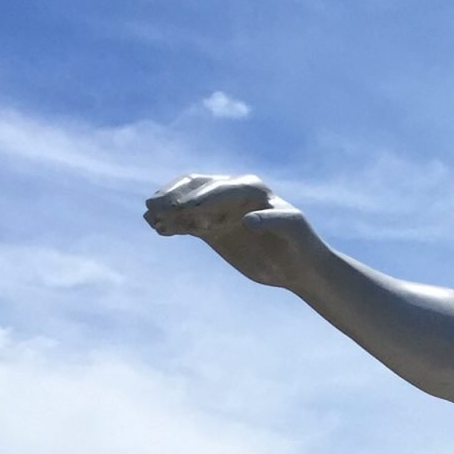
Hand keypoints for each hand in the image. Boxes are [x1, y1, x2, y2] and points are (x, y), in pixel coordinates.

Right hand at [143, 174, 314, 287]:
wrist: (299, 265)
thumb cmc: (302, 245)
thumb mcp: (295, 231)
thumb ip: (274, 221)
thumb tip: (247, 220)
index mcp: (252, 189)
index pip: (221, 188)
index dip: (203, 197)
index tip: (186, 209)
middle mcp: (231, 193)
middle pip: (196, 188)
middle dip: (176, 197)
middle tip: (156, 208)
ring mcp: (218, 210)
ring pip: (186, 203)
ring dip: (168, 209)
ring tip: (152, 219)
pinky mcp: (211, 228)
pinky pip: (186, 222)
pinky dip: (172, 224)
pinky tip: (158, 229)